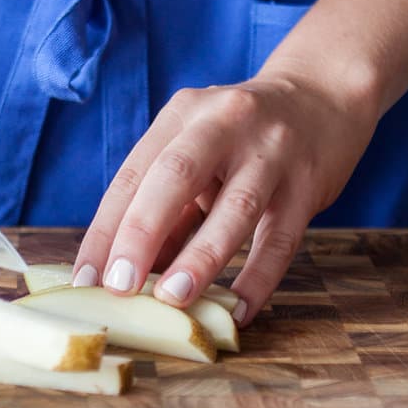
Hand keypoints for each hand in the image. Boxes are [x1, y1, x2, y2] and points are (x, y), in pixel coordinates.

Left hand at [73, 71, 378, 325]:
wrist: (323, 97)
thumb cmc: (242, 138)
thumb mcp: (199, 152)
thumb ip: (168, 207)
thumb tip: (128, 276)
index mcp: (182, 115)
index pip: (133, 174)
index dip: (106, 229)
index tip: (84, 279)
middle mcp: (224, 122)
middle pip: (176, 177)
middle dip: (142, 233)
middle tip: (119, 286)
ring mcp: (272, 149)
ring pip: (236, 207)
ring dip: (201, 257)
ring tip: (174, 300)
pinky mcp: (309, 181)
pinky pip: (283, 236)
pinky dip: (260, 277)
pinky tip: (240, 310)